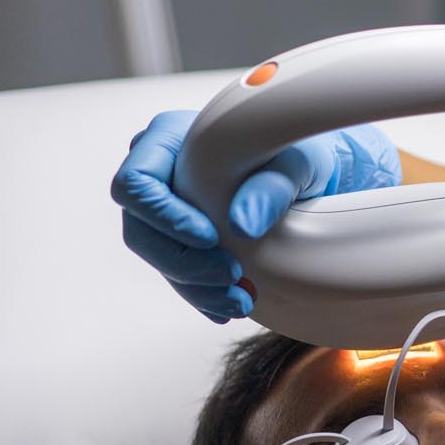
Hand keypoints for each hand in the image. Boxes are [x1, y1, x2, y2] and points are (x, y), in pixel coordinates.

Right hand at [112, 110, 401, 322]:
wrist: (308, 175)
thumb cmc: (297, 152)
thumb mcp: (296, 161)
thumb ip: (273, 185)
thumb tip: (243, 225)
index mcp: (167, 138)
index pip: (136, 182)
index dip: (164, 216)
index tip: (210, 238)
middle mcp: (158, 174)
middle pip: (140, 230)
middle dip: (183, 263)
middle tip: (232, 278)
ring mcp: (165, 210)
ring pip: (159, 259)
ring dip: (196, 287)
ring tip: (240, 302)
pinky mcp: (181, 240)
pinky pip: (178, 274)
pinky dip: (204, 295)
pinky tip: (230, 306)